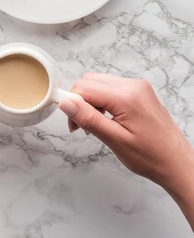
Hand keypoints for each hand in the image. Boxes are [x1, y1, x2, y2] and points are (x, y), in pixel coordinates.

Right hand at [59, 73, 193, 227]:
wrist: (177, 162)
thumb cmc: (151, 156)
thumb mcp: (115, 140)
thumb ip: (89, 119)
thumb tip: (66, 103)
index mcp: (127, 97)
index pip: (85, 88)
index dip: (72, 104)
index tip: (71, 122)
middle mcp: (133, 86)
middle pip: (89, 81)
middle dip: (79, 101)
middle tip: (80, 126)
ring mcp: (137, 87)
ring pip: (98, 83)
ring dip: (89, 101)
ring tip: (93, 125)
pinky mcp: (138, 92)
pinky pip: (110, 87)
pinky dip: (100, 100)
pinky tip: (104, 119)